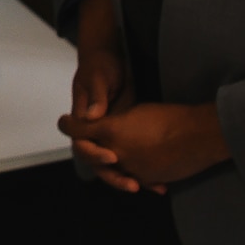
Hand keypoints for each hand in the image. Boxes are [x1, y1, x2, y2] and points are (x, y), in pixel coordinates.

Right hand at [59, 0, 150, 189]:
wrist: (111, 56)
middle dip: (115, 175)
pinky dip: (144, 169)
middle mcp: (95, 130)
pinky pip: (132, 156)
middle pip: (99, 160)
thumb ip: (97, 96)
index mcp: (83, 118)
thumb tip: (92, 116)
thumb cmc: (100, 64)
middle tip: (132, 183)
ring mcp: (111, 132)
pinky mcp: (126, 133)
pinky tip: (161, 181)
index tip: (112, 158)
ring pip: (117, 163)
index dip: (94, 154)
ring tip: (152, 187)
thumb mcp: (98, 77)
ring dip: (131, 177)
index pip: (82, 144)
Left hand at [60, 102, 230, 193]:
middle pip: (91, 154)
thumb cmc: (169, 117)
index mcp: (111, 131)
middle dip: (89, 147)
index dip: (68, 126)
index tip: (64, 122)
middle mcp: (116, 153)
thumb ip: (116, 122)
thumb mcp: (137, 112)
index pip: (78, 130)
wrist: (198, 136)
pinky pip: (135, 179)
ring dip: (111, 165)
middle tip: (88, 140)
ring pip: (112, 170)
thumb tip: (108, 126)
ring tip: (115, 159)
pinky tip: (138, 175)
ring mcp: (131, 169)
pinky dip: (134, 176)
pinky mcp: (147, 180)